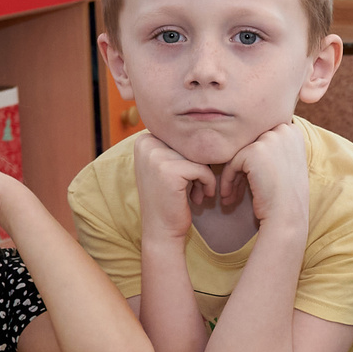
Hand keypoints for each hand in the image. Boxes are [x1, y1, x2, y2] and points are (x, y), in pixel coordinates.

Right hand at [132, 130, 217, 246]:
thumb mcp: (169, 165)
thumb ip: (179, 145)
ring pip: (200, 156)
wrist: (162, 231)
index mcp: (145, 138)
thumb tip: (207, 120)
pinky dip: (208, 184)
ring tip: (195, 192)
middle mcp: (146, 143)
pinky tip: (198, 198)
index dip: (193, 159)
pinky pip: (204, 169)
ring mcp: (156, 155)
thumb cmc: (171, 199)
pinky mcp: (170, 170)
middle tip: (191, 188)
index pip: (185, 138)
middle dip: (198, 167)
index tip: (184, 179)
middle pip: (193, 145)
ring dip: (204, 176)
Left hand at [221, 120, 311, 235]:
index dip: (254, 163)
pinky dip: (227, 181)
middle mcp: (284, 131)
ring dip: (233, 176)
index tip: (250, 183)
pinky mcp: (254, 152)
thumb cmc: (286, 198)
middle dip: (242, 168)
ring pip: (239, 154)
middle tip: (237, 191)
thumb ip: (272, 148)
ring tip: (230, 196)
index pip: (262, 140)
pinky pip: (231, 163)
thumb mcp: (286, 165)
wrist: (287, 217)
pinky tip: (228, 197)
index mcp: (293, 132)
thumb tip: (250, 142)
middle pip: (250, 145)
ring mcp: (269, 140)